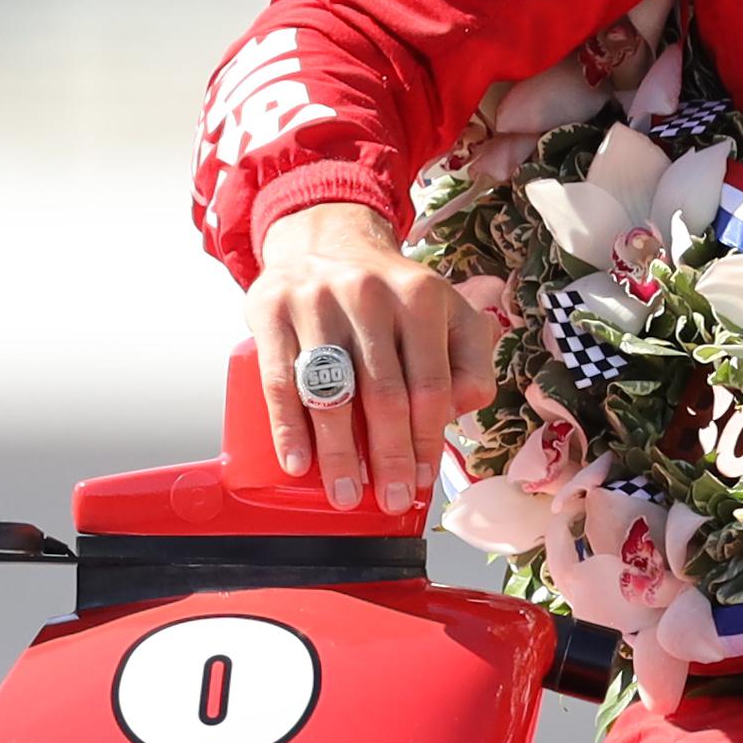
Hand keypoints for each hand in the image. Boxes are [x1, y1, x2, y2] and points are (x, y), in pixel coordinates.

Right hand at [245, 180, 492, 507]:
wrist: (327, 242)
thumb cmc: (393, 298)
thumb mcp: (449, 315)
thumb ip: (471, 361)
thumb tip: (458, 410)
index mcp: (421, 298)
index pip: (429, 386)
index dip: (425, 442)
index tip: (418, 483)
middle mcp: (369, 294)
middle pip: (383, 394)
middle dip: (386, 457)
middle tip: (386, 500)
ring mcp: (316, 300)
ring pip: (330, 391)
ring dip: (338, 452)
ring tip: (344, 495)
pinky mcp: (271, 309)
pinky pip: (279, 379)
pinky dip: (287, 428)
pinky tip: (297, 463)